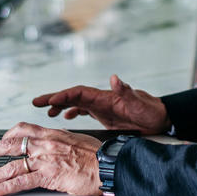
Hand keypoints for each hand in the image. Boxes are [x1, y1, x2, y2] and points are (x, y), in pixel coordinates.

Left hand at [0, 123, 101, 195]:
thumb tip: (52, 146)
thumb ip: (60, 142)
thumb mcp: (76, 141)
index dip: (7, 134)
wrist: (109, 164)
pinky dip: (5, 188)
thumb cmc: (97, 155)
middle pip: (10, 144)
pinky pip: (22, 181)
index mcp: (52, 133)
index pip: (23, 128)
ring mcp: (46, 159)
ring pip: (11, 166)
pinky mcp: (49, 176)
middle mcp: (46, 144)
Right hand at [32, 74, 170, 134]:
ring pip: (76, 104)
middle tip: (36, 103)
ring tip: (45, 112)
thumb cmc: (151, 110)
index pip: (80, 93)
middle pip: (73, 96)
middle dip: (54, 98)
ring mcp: (102, 107)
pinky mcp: (105, 115)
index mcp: (106, 97)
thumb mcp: (139, 103)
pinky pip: (84, 111)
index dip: (64, 96)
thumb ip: (126, 91)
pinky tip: (65, 118)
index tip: (49, 102)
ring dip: (60, 105)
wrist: (160, 118)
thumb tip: (115, 78)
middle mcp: (101, 100)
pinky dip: (72, 112)